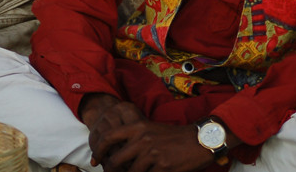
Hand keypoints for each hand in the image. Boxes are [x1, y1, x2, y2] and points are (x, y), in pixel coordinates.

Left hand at [96, 121, 212, 171]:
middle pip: (116, 160)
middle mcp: (142, 140)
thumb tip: (117, 153)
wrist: (200, 140)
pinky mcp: (164, 167)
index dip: (98, 151)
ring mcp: (153, 154)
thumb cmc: (173, 136)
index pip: (108, 137)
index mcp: (137, 128)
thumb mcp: (150, 130)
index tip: (95, 160)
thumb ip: (134, 139)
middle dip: (110, 170)